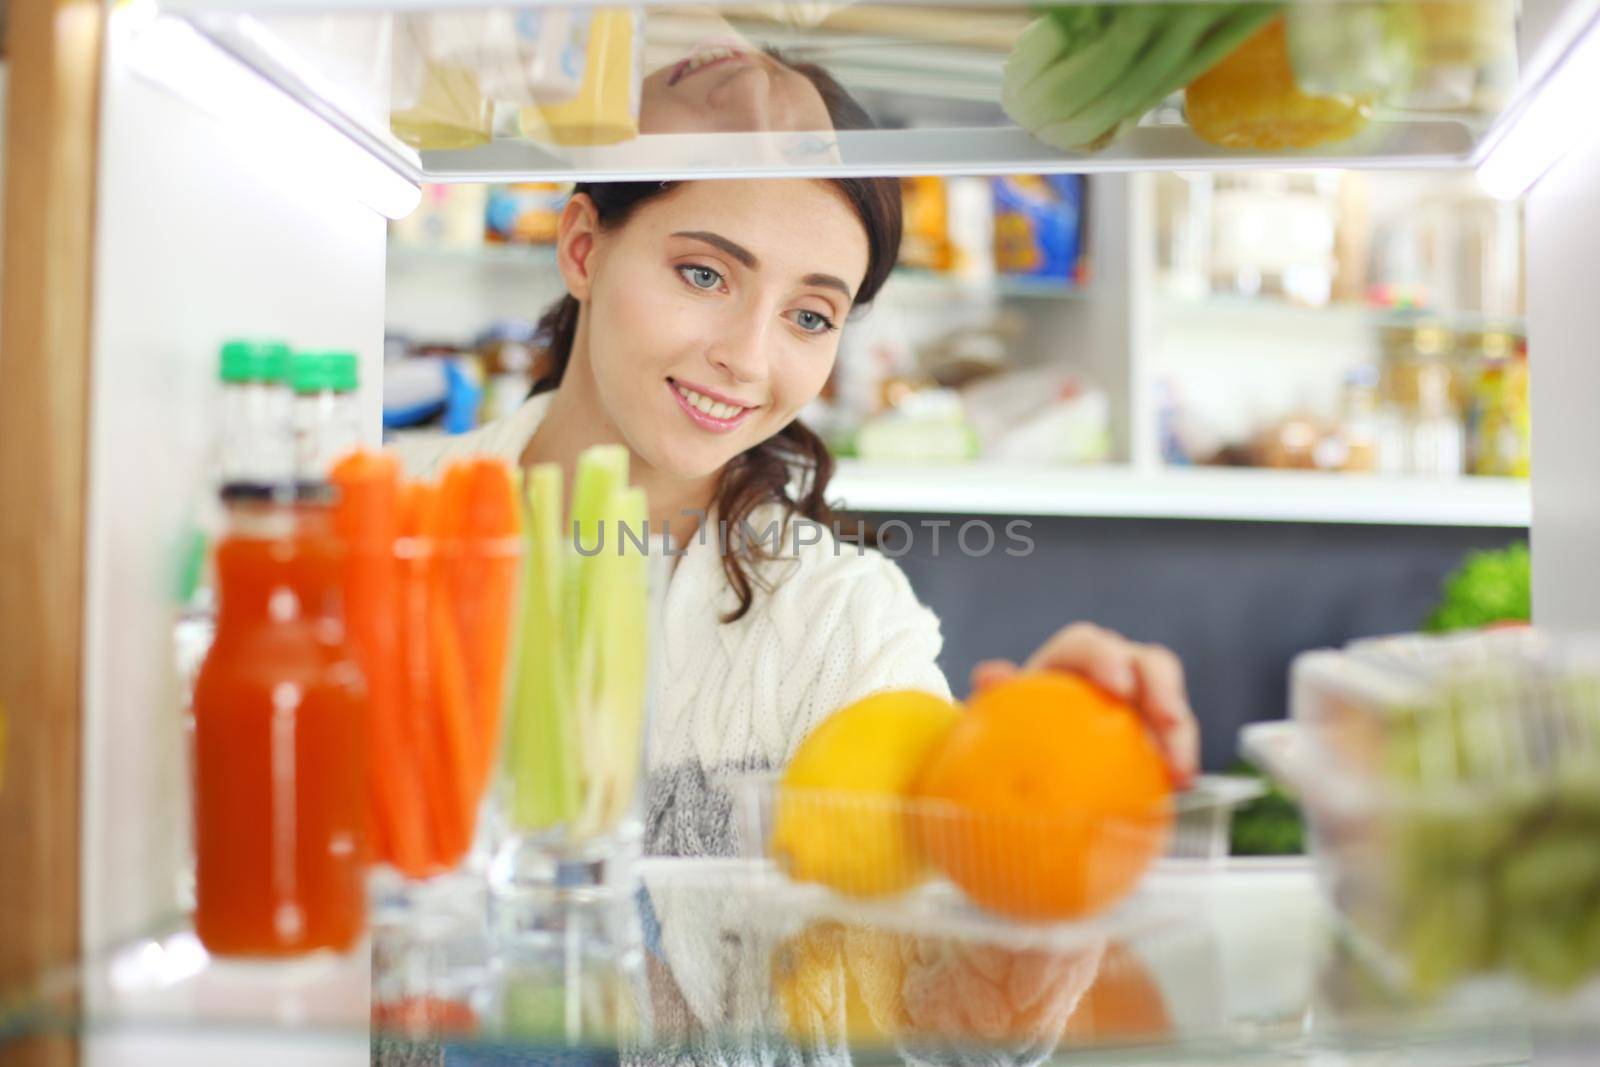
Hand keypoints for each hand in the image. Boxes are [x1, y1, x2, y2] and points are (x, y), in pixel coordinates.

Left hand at [970, 623, 1198, 787]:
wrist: (1040, 751)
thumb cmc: (1017, 725)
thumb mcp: (1001, 712)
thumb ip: (996, 692)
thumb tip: (988, 675)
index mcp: (1074, 657)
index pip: (1090, 646)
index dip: (1107, 660)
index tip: (1118, 688)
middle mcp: (1117, 668)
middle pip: (1149, 665)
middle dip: (1163, 688)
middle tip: (1167, 719)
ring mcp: (1143, 699)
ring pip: (1172, 704)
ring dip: (1181, 733)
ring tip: (1181, 769)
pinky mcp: (1159, 730)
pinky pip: (1176, 741)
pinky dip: (1180, 759)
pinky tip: (1179, 787)